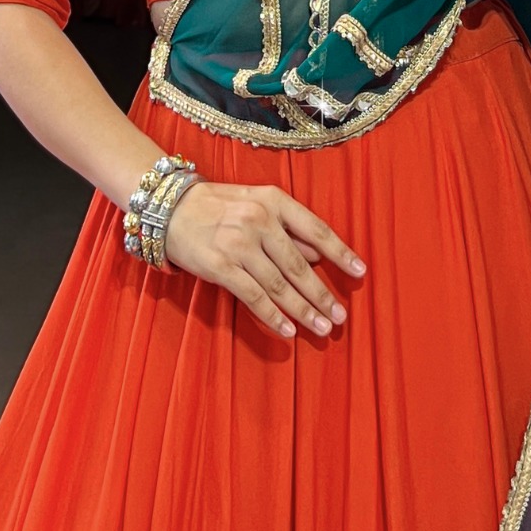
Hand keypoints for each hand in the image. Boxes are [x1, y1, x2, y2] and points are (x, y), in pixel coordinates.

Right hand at [162, 180, 366, 340]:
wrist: (170, 208)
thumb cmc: (218, 206)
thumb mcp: (256, 204)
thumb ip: (287, 229)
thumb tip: (318, 256)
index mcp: (274, 200)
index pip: (316, 229)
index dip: (340, 253)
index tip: (360, 272)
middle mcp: (259, 220)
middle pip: (300, 266)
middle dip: (322, 294)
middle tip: (341, 316)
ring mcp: (239, 244)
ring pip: (280, 285)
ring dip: (304, 310)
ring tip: (323, 327)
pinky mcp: (220, 266)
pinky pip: (254, 297)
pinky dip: (274, 316)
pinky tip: (288, 330)